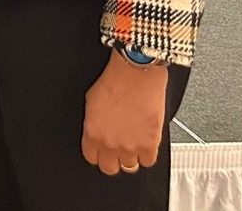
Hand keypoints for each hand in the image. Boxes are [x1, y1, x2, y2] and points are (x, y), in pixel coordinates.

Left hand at [82, 51, 168, 174]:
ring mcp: (130, 146)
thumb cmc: (114, 81)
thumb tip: (96, 132)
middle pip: (110, 168)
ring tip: (133, 142)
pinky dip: (148, 154)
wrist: (136, 73)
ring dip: (132, 156)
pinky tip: (145, 142)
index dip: (98, 154)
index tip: (102, 151)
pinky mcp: (150, 144)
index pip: (91, 158)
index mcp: (92, 133)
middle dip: (113, 160)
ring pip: (130, 167)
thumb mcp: (91, 102)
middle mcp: (110, 143)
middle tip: (118, 150)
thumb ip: (93, 123)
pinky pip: (149, 162)